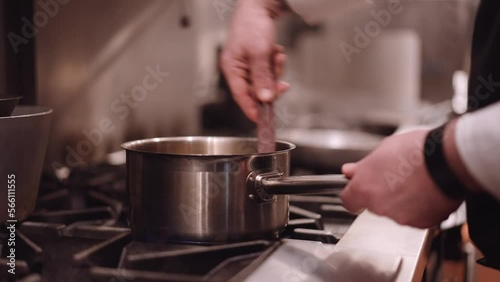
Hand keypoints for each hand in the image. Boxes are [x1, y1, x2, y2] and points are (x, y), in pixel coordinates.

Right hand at [221, 0, 288, 121]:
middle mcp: (238, 69)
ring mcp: (248, 64)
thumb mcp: (259, 53)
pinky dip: (276, 63)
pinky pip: (269, 70)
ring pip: (265, 80)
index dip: (252, 109)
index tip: (263, 120)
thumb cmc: (252, 24)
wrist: (260, 5)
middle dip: (271, 85)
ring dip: (275, 71)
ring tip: (277, 56)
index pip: (241, 96)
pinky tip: (276, 51)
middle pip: (256, 90)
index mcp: (232, 68)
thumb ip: (262, 77)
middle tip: (283, 85)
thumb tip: (265, 98)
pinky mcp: (257, 59)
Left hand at [341, 130, 462, 227]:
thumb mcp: (383, 150)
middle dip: (383, 193)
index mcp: (364, 188)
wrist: (447, 160)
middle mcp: (379, 206)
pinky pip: (416, 216)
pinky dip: (420, 207)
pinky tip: (427, 191)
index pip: (348, 201)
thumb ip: (363, 166)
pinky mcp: (421, 222)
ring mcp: (400, 217)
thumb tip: (349, 171)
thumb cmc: (416, 151)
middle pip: (375, 204)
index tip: (360, 189)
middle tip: (397, 176)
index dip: (355, 194)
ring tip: (416, 181)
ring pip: (396, 211)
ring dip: (402, 200)